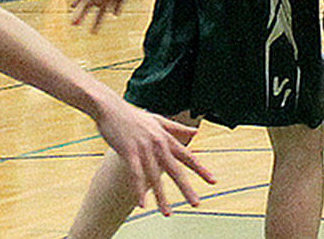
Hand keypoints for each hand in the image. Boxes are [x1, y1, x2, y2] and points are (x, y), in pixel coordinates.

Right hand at [94, 99, 214, 215]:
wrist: (110, 108)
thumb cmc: (133, 115)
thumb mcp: (158, 120)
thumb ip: (177, 128)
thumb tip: (196, 132)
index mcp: (165, 137)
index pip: (187, 156)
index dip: (200, 169)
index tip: (213, 180)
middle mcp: (158, 144)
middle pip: (175, 169)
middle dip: (186, 188)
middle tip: (196, 203)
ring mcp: (144, 148)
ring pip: (155, 177)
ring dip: (161, 197)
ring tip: (168, 213)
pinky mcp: (129, 152)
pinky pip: (136, 175)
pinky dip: (138, 190)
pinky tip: (142, 205)